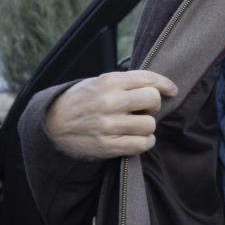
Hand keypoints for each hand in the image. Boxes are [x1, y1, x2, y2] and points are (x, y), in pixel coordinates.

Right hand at [44, 70, 177, 158]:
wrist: (52, 124)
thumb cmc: (81, 100)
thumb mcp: (99, 82)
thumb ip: (125, 82)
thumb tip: (158, 86)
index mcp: (108, 82)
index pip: (148, 79)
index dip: (165, 84)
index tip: (172, 90)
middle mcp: (109, 102)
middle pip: (153, 100)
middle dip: (153, 104)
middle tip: (145, 108)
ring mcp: (108, 126)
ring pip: (149, 124)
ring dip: (148, 125)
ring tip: (137, 124)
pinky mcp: (107, 146)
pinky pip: (141, 144)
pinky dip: (145, 141)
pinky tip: (138, 138)